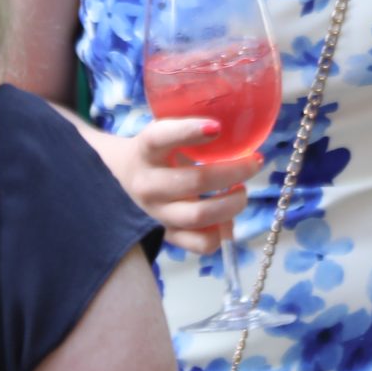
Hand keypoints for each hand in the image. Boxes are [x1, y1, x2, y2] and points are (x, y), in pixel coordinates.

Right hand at [87, 118, 261, 255]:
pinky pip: (201, 243)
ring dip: (232, 203)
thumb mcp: (160, 133)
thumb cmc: (152, 152)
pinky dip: (222, 233)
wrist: (117, 181)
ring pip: (200, 216)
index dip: (188, 131)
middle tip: (254, 161)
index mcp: (143, 151)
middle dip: (234, 171)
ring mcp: (156, 214)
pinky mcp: (167, 234)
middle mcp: (147, 184)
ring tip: (241, 190)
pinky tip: (226, 218)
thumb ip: (188, 129)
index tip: (217, 127)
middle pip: (196, 181)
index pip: (159, 138)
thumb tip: (234, 127)